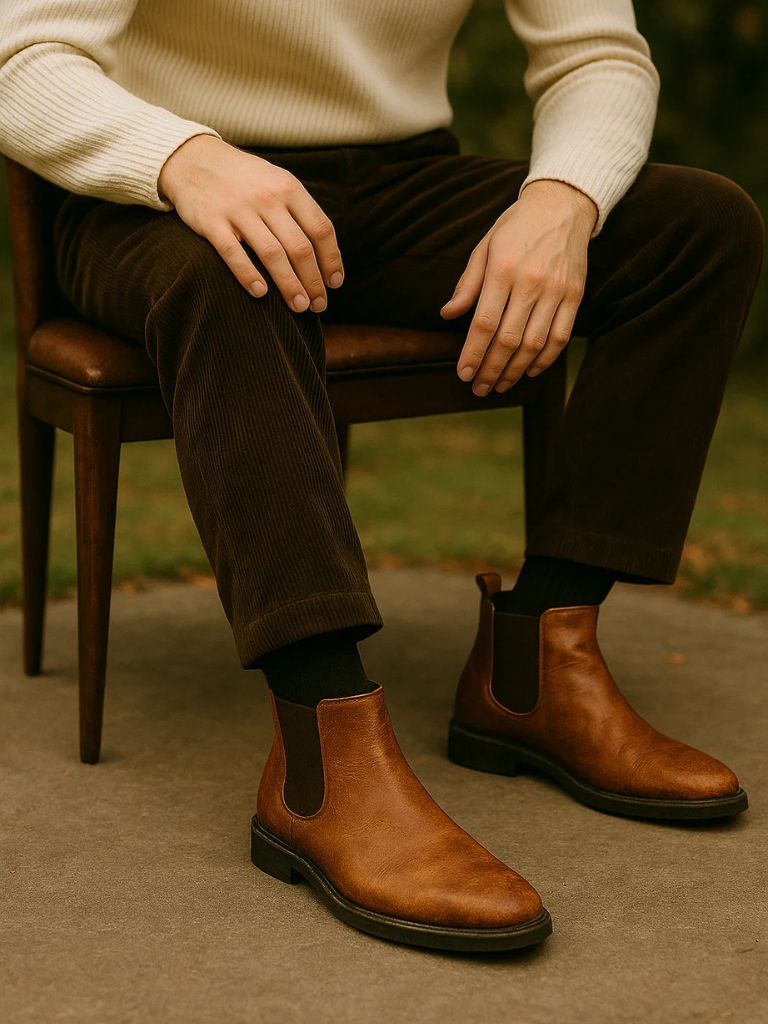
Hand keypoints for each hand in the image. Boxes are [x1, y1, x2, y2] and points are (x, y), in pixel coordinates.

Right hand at [158, 134, 343, 311]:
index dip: (331, 260)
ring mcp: (239, 209)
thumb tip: (325, 255)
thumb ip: (300, 212)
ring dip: (289, 285)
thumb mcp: (277, 182)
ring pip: (272, 254)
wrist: (194, 159)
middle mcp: (267, 198)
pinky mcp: (212, 221)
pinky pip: (233, 253)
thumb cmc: (244, 180)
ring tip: (299, 307)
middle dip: (313, 281)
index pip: (320, 229)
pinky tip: (260, 294)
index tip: (334, 283)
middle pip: (299, 247)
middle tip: (318, 305)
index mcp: (289, 188)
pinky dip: (248, 275)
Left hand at [440, 179, 596, 394]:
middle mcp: (530, 282)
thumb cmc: (516, 227)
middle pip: (508, 340)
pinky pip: (560, 337)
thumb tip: (447, 314)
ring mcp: (556, 291)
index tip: (462, 374)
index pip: (484, 323)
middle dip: (491, 370)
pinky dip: (544, 359)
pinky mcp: (575, 296)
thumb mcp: (484, 247)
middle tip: (478, 389)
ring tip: (500, 385)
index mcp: (502, 269)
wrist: (563, 205)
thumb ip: (467, 284)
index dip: (472, 353)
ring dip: (515, 371)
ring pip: (534, 344)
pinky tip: (529, 371)